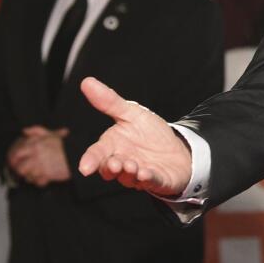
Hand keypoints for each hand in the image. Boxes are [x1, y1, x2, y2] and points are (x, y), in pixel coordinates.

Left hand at [7, 126, 70, 185]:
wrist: (79, 154)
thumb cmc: (65, 145)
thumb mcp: (51, 133)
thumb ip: (37, 130)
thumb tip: (24, 131)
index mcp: (34, 144)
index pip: (16, 153)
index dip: (14, 159)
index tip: (15, 162)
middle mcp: (35, 155)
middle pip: (19, 167)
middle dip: (21, 171)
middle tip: (26, 172)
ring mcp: (41, 165)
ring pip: (27, 176)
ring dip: (31, 177)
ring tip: (36, 176)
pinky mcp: (48, 174)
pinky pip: (38, 182)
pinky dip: (40, 182)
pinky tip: (44, 179)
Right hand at [77, 77, 193, 197]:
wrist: (179, 148)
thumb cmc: (151, 133)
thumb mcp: (132, 113)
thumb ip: (110, 102)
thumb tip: (86, 81)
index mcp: (113, 146)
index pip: (97, 154)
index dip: (90, 161)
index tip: (85, 168)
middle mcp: (123, 163)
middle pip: (110, 169)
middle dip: (110, 168)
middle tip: (114, 163)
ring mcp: (139, 174)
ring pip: (129, 177)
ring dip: (129, 172)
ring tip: (132, 165)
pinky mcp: (158, 180)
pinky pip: (151, 181)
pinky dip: (148, 178)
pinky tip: (146, 173)